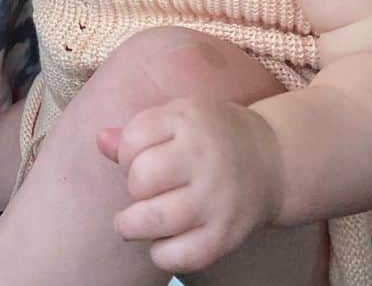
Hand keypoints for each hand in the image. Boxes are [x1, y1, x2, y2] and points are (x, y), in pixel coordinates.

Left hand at [98, 98, 282, 274]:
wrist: (272, 159)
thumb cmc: (211, 136)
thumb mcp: (177, 116)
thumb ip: (136, 130)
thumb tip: (99, 141)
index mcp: (187, 119)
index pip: (133, 139)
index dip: (126, 153)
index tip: (138, 157)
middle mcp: (203, 157)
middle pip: (141, 179)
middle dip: (132, 188)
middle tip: (141, 191)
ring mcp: (216, 198)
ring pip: (156, 220)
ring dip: (132, 226)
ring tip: (131, 223)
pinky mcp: (227, 234)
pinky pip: (182, 256)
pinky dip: (161, 255)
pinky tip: (160, 243)